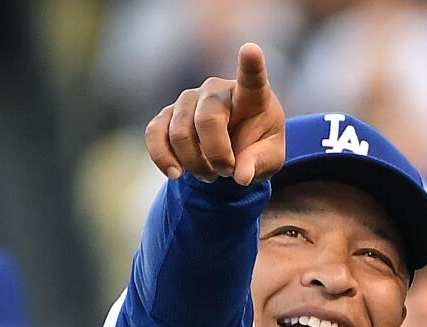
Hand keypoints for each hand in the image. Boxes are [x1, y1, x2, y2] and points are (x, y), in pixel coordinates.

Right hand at [146, 43, 286, 186]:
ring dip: (195, 164)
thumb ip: (259, 164)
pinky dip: (163, 158)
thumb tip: (241, 175)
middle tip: (228, 173)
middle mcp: (216, 90)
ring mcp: (189, 99)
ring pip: (180, 133)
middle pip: (207, 120)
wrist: (234, 149)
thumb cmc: (257, 146)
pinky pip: (155, 134)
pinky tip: (175, 174)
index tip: (251, 49)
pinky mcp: (168, 114)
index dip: (250, 64)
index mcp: (251, 95)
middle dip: (217, 156)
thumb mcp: (271, 159)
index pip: (251, 77)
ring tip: (211, 175)